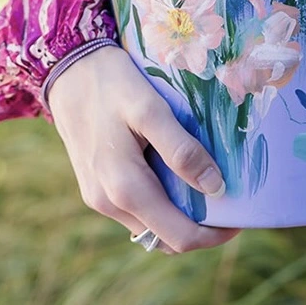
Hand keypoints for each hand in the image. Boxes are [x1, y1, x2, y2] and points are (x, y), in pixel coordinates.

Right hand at [48, 45, 239, 253]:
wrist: (65, 66)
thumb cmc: (110, 83)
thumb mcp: (149, 109)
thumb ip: (180, 150)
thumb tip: (215, 188)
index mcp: (124, 188)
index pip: (179, 237)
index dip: (214, 235)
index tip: (239, 217)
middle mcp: (108, 203)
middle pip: (165, 238)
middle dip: (198, 228)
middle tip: (226, 201)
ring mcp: (97, 197)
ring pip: (149, 226)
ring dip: (177, 216)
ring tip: (201, 185)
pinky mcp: (93, 185)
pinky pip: (134, 210)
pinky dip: (158, 203)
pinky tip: (171, 174)